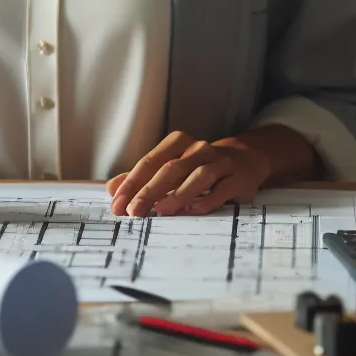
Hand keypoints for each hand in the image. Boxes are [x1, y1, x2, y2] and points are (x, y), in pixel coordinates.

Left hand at [106, 131, 270, 217]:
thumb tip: (112, 189)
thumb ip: (141, 178)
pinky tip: (193, 212)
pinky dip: (207, 201)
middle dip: (149, 190)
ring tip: (161, 212)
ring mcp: (220, 162)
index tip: (117, 204)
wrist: (243, 160)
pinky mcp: (237, 179)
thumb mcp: (169, 167)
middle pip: (171, 168)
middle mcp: (199, 149)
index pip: (150, 161)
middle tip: (132, 212)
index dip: (132, 183)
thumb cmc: (197, 167)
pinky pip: (222, 190)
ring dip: (178, 194)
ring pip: (198, 176)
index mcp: (178, 143)